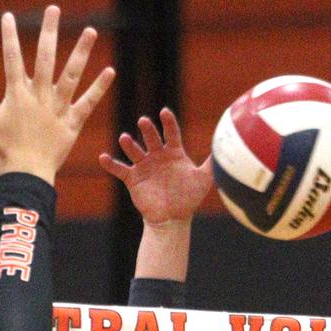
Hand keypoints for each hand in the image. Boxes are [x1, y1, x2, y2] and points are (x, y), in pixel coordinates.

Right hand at [0, 5, 114, 182]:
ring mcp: (57, 108)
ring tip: (91, 31)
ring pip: (71, 75)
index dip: (9, 36)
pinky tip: (110, 70)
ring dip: (81, 52)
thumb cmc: (2, 151)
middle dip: (49, 32)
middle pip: (45, 57)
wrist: (26, 177)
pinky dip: (99, 88)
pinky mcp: (72, 123)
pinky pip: (88, 103)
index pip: (12, 58)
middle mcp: (39, 97)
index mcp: (16, 95)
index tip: (9, 16)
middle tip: (54, 9)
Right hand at [100, 109, 213, 225]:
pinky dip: (111, 164)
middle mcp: (157, 155)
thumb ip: (211, 163)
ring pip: (135, 151)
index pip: (171, 133)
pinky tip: (103, 157)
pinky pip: (120, 169)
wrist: (173, 218)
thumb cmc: (189, 198)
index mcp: (173, 152)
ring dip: (129, 144)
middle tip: (144, 121)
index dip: (168, 122)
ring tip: (124, 138)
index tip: (164, 112)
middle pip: (151, 138)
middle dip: (148, 130)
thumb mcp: (203, 180)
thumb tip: (227, 148)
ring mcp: (144, 166)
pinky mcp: (133, 178)